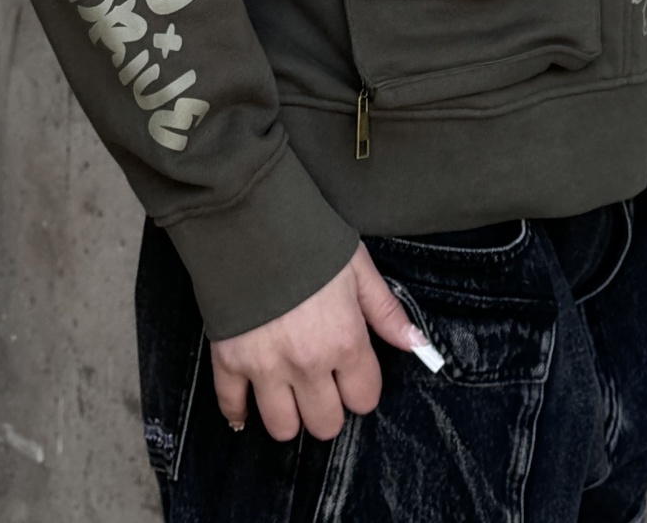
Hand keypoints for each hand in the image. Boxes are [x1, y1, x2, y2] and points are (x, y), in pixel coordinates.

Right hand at [209, 244, 424, 441]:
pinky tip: (247, 403)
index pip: (363, 398)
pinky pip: (231, 406)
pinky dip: (238, 410)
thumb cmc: (308, 238)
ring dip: (288, 414)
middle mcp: (307, 363)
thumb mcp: (357, 267)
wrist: (250, 218)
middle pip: (325, 424)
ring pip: (282, 428)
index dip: (360, 386)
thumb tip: (418, 345)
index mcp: (344, 341)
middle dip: (327, 407)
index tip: (351, 371)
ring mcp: (265, 366)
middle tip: (321, 382)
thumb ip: (387, 311)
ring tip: (289, 391)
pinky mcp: (228, 360)